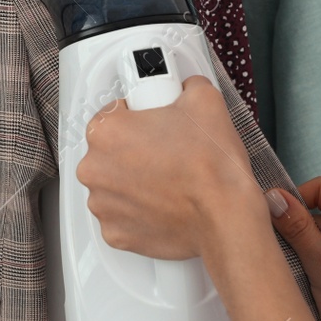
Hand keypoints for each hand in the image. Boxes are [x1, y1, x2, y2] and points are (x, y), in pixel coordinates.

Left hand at [76, 75, 268, 263]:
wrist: (226, 218)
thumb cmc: (211, 168)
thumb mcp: (205, 101)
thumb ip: (186, 86)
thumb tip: (186, 89)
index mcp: (107, 131)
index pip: (112, 112)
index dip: (136, 115)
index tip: (151, 124)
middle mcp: (95, 169)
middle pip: (109, 151)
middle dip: (134, 150)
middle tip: (166, 152)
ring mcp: (102, 205)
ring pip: (113, 184)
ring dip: (133, 182)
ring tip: (168, 180)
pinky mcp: (115, 233)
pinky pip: (121, 216)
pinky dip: (138, 211)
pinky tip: (162, 204)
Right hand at [268, 177, 320, 320]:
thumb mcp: (319, 264)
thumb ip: (296, 228)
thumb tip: (274, 197)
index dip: (295, 200)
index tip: (273, 220)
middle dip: (299, 230)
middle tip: (281, 253)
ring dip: (307, 250)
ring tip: (297, 272)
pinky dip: (318, 262)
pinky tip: (309, 281)